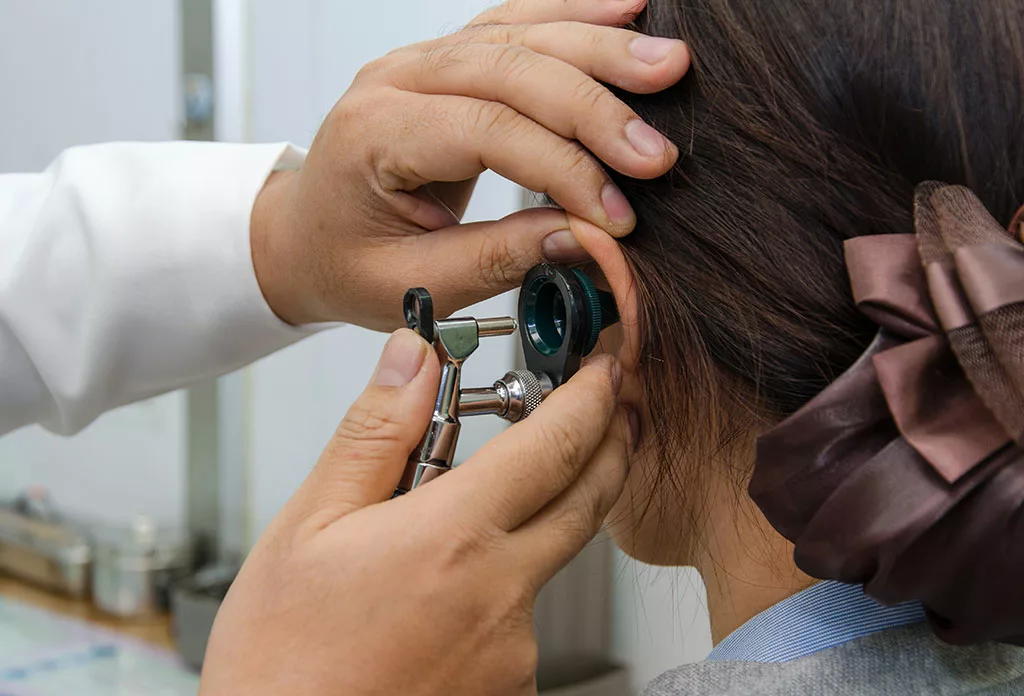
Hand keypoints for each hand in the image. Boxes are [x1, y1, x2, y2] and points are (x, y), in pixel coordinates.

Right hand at [199, 330, 632, 695]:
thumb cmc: (283, 661)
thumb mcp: (308, 528)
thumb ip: (375, 436)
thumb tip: (414, 359)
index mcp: (453, 540)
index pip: (553, 445)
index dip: (590, 396)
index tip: (603, 367)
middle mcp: (503, 597)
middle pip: (587, 499)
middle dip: (609, 444)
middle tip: (612, 411)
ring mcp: (516, 653)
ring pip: (548, 564)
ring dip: (533, 527)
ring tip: (459, 528)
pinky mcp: (514, 692)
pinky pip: (523, 621)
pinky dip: (500, 592)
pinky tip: (443, 600)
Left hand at [250, 0, 688, 327]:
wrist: (306, 234)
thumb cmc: (346, 262)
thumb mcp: (413, 284)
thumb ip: (497, 257)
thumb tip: (586, 237)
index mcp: (376, 134)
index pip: (487, 131)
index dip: (563, 170)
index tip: (617, 216)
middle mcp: (396, 79)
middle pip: (510, 67)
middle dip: (595, 106)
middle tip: (658, 149)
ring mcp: (422, 60)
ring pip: (520, 32)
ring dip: (600, 46)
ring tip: (668, 64)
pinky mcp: (448, 59)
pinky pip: (516, 21)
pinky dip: (574, 14)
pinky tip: (627, 10)